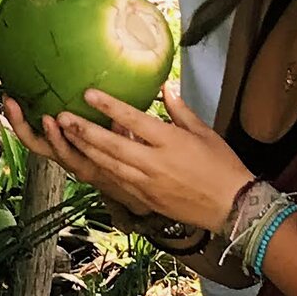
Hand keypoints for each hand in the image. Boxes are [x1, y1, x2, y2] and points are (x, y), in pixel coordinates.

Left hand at [0, 80, 251, 234]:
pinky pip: (116, 182)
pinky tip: (84, 159)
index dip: (108, 106)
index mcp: (170, 142)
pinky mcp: (145, 199)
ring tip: (65, 134)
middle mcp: (155, 164)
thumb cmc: (222, 165)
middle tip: (62, 116)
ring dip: (85, 150)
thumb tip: (164, 87)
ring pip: (108, 166)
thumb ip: (179, 109)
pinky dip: (99, 169)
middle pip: (112, 146)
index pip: (133, 121)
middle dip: (84, 131)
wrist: (233, 207)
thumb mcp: (204, 132)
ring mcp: (147, 184)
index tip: (88, 93)